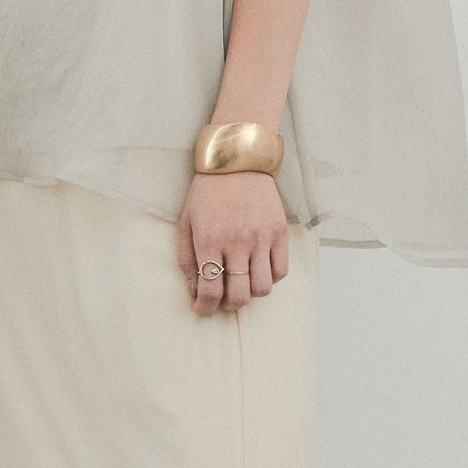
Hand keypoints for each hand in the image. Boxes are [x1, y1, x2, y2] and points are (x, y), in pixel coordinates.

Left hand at [177, 170, 289, 315]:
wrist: (237, 159)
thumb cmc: (208, 191)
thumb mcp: (186, 221)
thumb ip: (187, 258)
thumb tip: (195, 289)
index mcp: (210, 240)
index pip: (210, 291)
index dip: (205, 307)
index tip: (203, 308)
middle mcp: (237, 242)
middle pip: (239, 296)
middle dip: (228, 305)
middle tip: (223, 298)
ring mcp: (261, 238)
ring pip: (262, 289)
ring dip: (250, 293)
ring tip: (242, 282)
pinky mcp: (279, 232)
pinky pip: (281, 271)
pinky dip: (270, 277)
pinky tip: (258, 268)